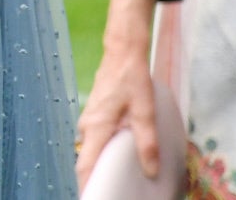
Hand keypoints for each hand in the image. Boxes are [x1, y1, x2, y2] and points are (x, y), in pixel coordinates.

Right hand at [77, 0, 162, 187]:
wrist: (122, 51)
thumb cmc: (132, 79)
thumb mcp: (145, 111)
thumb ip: (147, 142)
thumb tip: (150, 172)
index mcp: (97, 128)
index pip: (85, 165)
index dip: (88, 186)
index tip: (95, 196)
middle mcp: (87, 126)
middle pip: (88, 160)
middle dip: (99, 177)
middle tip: (118, 190)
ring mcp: (89, 119)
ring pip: (93, 149)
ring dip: (104, 163)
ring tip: (123, 176)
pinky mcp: (95, 114)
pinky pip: (96, 139)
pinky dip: (105, 150)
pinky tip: (123, 152)